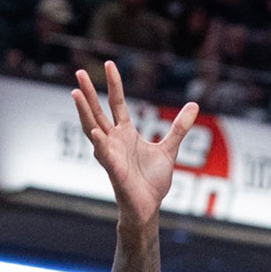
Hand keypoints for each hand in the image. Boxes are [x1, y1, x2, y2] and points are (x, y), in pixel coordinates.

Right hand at [71, 60, 198, 227]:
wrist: (148, 207)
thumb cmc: (152, 180)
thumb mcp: (169, 148)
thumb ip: (179, 127)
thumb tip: (194, 104)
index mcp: (125, 133)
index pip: (116, 102)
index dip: (114, 83)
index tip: (109, 63)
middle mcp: (114, 141)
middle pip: (98, 111)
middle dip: (89, 92)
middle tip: (79, 72)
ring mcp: (110, 154)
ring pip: (93, 129)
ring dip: (84, 112)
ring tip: (76, 93)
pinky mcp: (114, 171)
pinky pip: (104, 155)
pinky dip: (100, 143)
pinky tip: (95, 131)